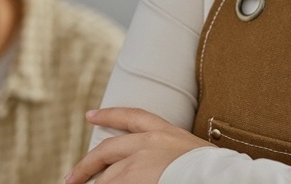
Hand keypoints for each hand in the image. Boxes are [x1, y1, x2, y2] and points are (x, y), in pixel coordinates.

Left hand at [63, 108, 210, 183]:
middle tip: (71, 177)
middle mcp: (147, 143)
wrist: (220, 177)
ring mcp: (138, 162)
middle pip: (106, 149)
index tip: (90, 115)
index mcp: (164, 132)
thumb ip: (172, 154)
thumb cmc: (213, 170)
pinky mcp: (134, 180)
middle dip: (86, 164)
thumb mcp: (192, 154)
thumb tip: (162, 166)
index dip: (108, 114)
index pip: (132, 116)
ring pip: (106, 177)